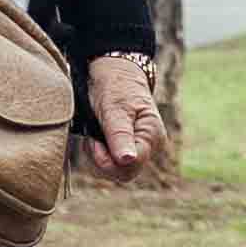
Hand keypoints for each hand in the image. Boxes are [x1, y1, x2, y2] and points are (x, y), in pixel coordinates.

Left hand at [83, 53, 173, 183]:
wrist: (115, 72)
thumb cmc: (115, 86)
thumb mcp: (114, 109)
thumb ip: (120, 136)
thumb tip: (128, 160)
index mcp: (152, 136)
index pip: (130, 166)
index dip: (106, 159)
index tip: (94, 140)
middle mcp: (151, 146)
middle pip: (124, 173)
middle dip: (102, 160)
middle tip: (93, 138)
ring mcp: (140, 149)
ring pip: (117, 172)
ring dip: (99, 157)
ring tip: (95, 135)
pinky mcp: (130, 149)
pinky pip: (114, 165)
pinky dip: (100, 155)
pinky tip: (97, 139)